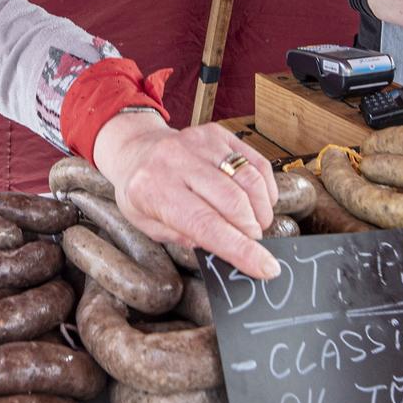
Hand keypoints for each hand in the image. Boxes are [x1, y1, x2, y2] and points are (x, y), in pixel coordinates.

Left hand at [93, 115, 278, 278]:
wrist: (135, 148)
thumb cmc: (142, 191)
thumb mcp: (149, 225)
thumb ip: (185, 238)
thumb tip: (227, 250)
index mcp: (154, 190)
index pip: (205, 224)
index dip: (240, 249)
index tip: (266, 269)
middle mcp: (177, 161)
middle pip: (233, 202)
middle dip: (251, 231)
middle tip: (251, 243)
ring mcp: (200, 142)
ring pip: (249, 181)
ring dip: (260, 211)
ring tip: (254, 224)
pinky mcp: (218, 134)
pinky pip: (256, 163)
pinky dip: (265, 188)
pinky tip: (257, 202)